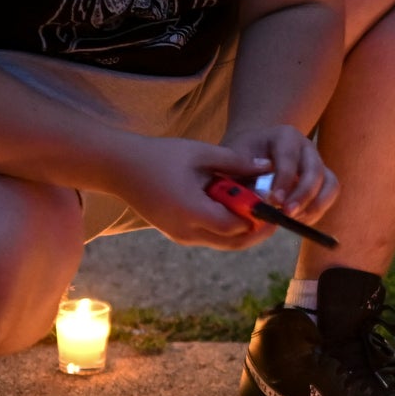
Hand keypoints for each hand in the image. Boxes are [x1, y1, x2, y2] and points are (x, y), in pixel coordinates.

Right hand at [126, 136, 286, 248]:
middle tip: (275, 215)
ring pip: (223, 242)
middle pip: (233, 242)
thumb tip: (267, 167)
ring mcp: (180, 235)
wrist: (119, 167)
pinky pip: (209, 237)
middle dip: (257, 232)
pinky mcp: (176, 234)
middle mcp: (186, 231)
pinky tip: (235, 208)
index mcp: (192, 210)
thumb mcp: (201, 153)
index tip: (275, 204)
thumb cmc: (159, 155)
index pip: (236, 226)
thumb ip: (236, 162)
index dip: (259, 219)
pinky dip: (226, 227)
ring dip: (242, 230)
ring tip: (259, 209)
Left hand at [225, 122, 335, 223]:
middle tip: (287, 214)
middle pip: (314, 170)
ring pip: (330, 183)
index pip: (289, 158)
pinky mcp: (323, 179)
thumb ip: (243, 176)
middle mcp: (306, 147)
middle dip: (303, 195)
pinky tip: (300, 220)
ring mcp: (318, 162)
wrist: (253, 152)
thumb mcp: (235, 159)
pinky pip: (330, 194)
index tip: (273, 201)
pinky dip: (318, 210)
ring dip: (316, 205)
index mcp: (284, 136)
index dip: (284, 181)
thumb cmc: (242, 156)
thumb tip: (259, 197)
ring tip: (295, 219)